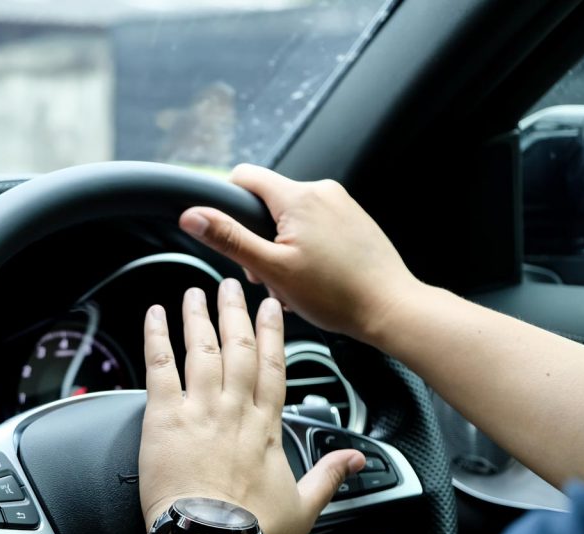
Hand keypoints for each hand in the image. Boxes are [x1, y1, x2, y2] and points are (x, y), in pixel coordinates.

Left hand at [139, 280, 364, 533]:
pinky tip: (155, 315)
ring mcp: (200, 409)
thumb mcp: (304, 506)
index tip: (271, 308)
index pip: (273, 367)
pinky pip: (161, 366)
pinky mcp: (165, 417)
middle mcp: (235, 410)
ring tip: (196, 292)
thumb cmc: (251, 531)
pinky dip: (157, 337)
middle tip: (233, 285)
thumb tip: (356, 461)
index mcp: (266, 428)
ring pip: (203, 349)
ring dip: (199, 317)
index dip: (272, 333)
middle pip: (238, 348)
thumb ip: (330, 476)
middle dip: (236, 312)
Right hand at [179, 164, 421, 342]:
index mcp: (298, 197)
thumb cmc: (337, 294)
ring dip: (280, 246)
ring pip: (290, 216)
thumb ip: (229, 238)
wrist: (391, 308)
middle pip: (267, 202)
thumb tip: (192, 216)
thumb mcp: (271, 268)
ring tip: (293, 282)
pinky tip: (313, 277)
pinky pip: (314, 224)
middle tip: (267, 274)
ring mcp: (341, 204)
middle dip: (258, 237)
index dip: (226, 203)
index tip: (228, 234)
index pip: (244, 177)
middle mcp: (321, 191)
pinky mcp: (353, 219)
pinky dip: (304, 248)